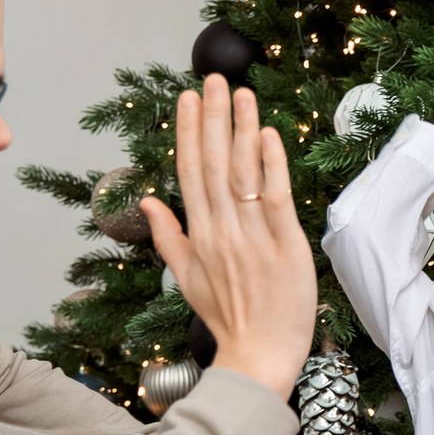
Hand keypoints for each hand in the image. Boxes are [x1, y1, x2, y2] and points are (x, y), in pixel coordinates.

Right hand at [142, 76, 318, 398]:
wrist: (258, 357)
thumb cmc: (227, 320)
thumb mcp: (186, 279)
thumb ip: (167, 236)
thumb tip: (147, 201)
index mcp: (198, 235)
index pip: (190, 172)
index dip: (187, 132)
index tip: (187, 98)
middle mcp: (222, 229)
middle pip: (213, 162)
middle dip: (212, 117)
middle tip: (213, 77)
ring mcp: (253, 236)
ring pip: (243, 172)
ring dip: (241, 128)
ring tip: (240, 92)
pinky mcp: (286, 246)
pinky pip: (276, 198)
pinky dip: (271, 165)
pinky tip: (267, 134)